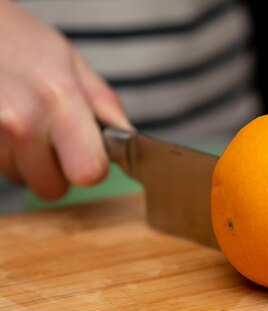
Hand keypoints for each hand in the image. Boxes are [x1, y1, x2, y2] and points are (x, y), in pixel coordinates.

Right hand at [0, 1, 130, 199]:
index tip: (92, 154)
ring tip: (27, 123)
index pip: (88, 172)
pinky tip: (9, 126)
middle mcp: (19, 122)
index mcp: (58, 101)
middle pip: (52, 188)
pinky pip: (2, 170)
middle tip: (55, 137)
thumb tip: (133, 143)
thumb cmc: (24, 44)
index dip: (94, 167)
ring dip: (30, 162)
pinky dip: (9, 155)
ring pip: (24, 180)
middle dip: (59, 170)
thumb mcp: (74, 64)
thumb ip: (106, 107)